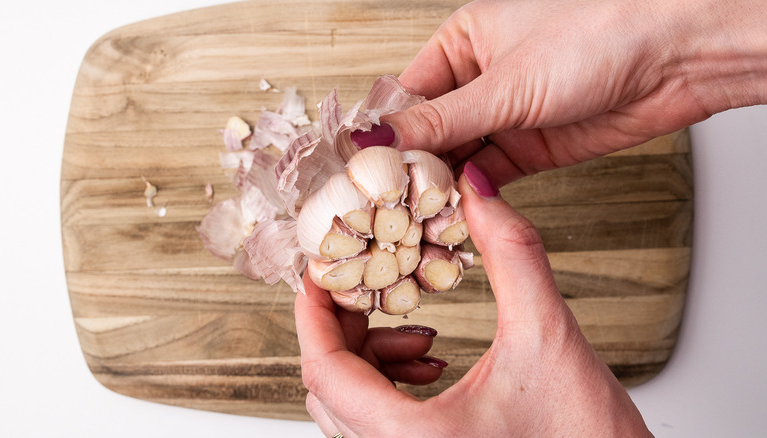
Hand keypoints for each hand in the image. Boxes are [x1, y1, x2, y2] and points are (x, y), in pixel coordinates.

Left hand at [295, 164, 651, 436]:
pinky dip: (391, 381)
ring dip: (371, 355)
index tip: (317, 269)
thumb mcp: (548, 335)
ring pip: (351, 406)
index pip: (325, 371)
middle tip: (369, 283)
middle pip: (330, 386)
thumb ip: (511, 252)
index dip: (312, 313)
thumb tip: (475, 188)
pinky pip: (378, 422)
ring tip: (419, 329)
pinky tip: (434, 358)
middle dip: (346, 326)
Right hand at [362, 0, 766, 185]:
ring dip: (439, 187)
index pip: (406, 95)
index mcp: (463, 42)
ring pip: (456, 158)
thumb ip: (439, 120)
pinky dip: (472, 196)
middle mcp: (480, 79)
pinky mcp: (530, 148)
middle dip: (410, 167)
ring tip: (413, 215)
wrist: (675, 59)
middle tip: (384, 204)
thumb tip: (378, 139)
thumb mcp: (504, 83)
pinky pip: (487, 176)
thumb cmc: (598, 35)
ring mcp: (506, 115)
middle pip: (428, 132)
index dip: (384, 135)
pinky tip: (454, 212)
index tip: (361, 170)